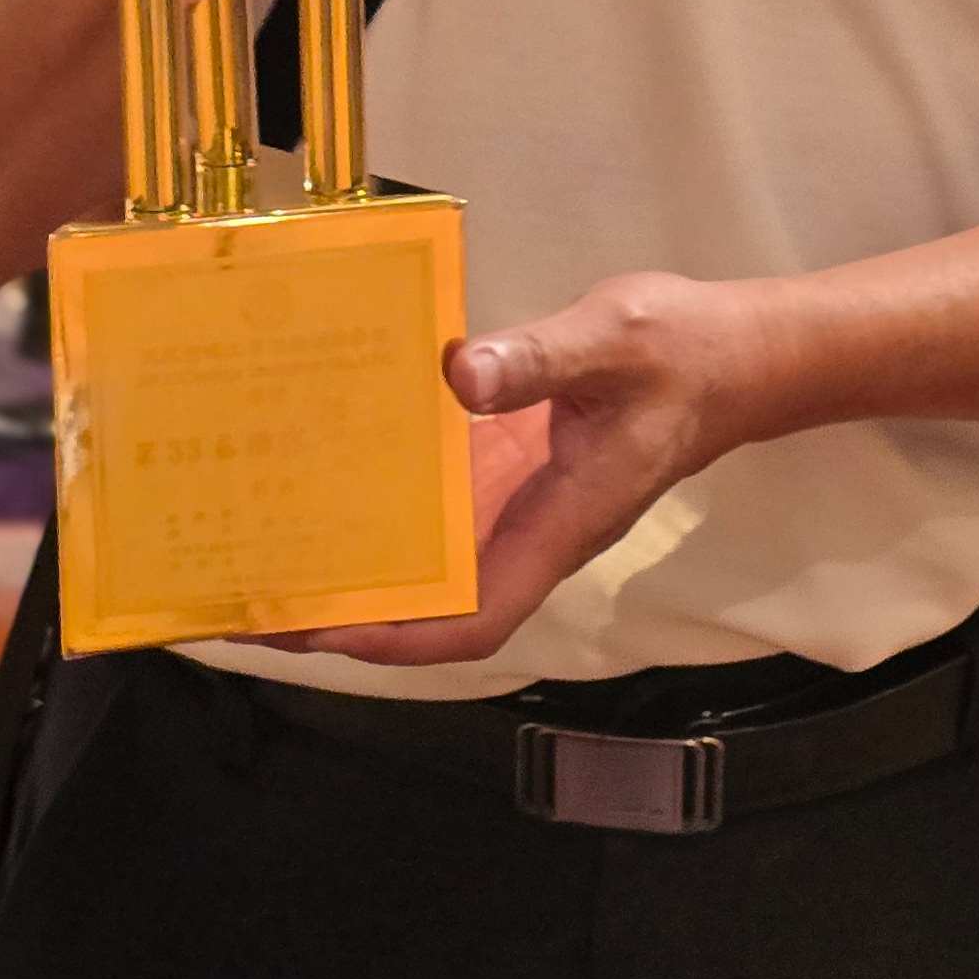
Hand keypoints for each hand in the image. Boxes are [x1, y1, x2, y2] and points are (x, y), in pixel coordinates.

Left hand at [281, 269, 759, 668]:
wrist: (729, 353)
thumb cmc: (680, 350)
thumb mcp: (611, 339)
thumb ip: (539, 356)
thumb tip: (456, 372)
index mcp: (557, 523)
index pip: (476, 617)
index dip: (402, 638)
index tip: (325, 631)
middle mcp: (528, 530)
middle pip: (433, 605)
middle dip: (346, 612)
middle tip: (249, 602)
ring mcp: (516, 503)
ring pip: (428, 560)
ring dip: (354, 563)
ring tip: (261, 551)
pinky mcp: (509, 468)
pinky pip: (437, 505)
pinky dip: (380, 504)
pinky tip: (321, 478)